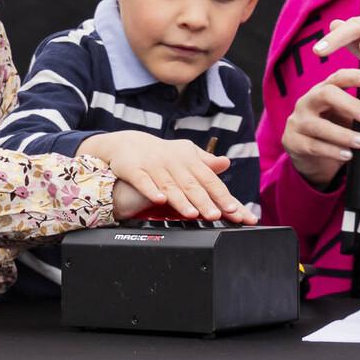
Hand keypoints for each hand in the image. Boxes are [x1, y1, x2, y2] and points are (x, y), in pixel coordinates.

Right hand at [83, 131, 252, 223]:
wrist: (127, 144)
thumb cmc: (161, 154)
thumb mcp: (185, 155)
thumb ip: (205, 163)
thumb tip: (226, 163)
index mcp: (188, 159)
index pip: (208, 179)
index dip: (220, 194)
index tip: (232, 209)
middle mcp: (173, 162)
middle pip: (191, 184)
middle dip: (204, 201)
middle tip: (215, 215)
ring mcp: (153, 166)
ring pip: (169, 185)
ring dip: (180, 200)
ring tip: (192, 214)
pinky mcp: (134, 169)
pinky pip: (143, 181)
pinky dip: (151, 190)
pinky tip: (160, 200)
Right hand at [281, 66, 359, 188]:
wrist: (310, 160)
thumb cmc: (334, 131)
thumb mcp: (354, 121)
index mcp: (323, 92)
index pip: (336, 78)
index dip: (352, 76)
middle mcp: (307, 102)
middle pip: (325, 94)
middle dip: (349, 104)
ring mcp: (297, 122)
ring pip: (318, 125)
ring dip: (343, 134)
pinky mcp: (293, 142)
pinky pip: (313, 146)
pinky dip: (332, 151)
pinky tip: (348, 155)